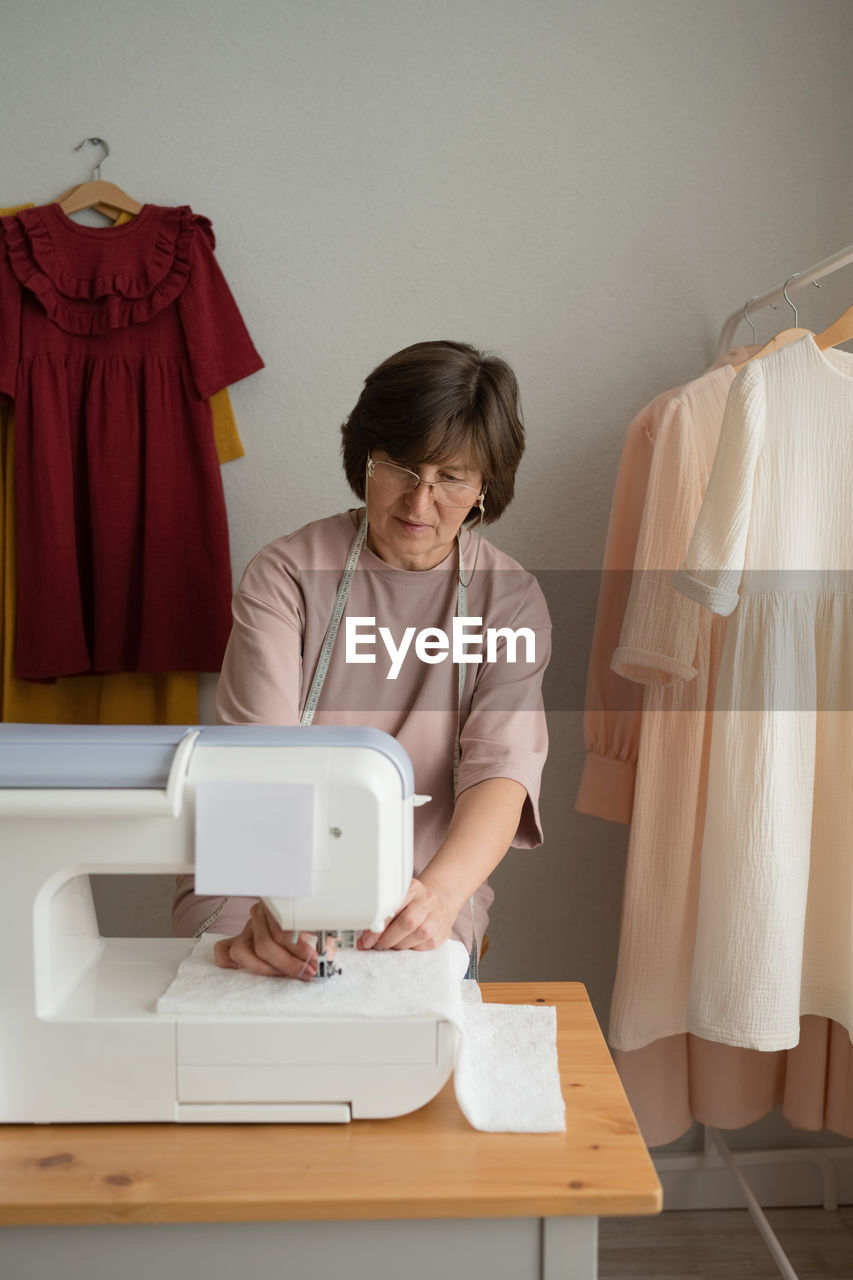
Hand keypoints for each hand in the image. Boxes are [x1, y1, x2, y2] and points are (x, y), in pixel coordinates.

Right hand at [213, 901, 333, 980]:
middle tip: (306, 973)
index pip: (283, 929)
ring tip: (284, 975)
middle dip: (288, 964)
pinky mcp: (236, 941)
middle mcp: (258, 917)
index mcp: (277, 907)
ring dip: (265, 968)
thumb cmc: (305, 920)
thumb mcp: (318, 924)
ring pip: (242, 951)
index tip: (315, 961)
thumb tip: (328, 956)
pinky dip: (232, 963)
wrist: (291, 906)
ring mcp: (246, 929)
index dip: (300, 950)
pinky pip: (223, 952)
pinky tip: (249, 970)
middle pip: (265, 944)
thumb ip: (324, 938)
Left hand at [358, 877, 454, 951]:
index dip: (380, 926)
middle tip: (377, 945)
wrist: (439, 904)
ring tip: (391, 946)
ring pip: (419, 934)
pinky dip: (413, 949)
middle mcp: (427, 900)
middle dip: (388, 938)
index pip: (394, 905)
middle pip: (408, 921)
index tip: (367, 939)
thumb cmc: (412, 905)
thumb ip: (381, 917)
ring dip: (400, 945)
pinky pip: (427, 945)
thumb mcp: (398, 902)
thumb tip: (363, 941)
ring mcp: (438, 916)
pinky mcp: (443, 932)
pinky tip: (406, 946)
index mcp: (413, 888)